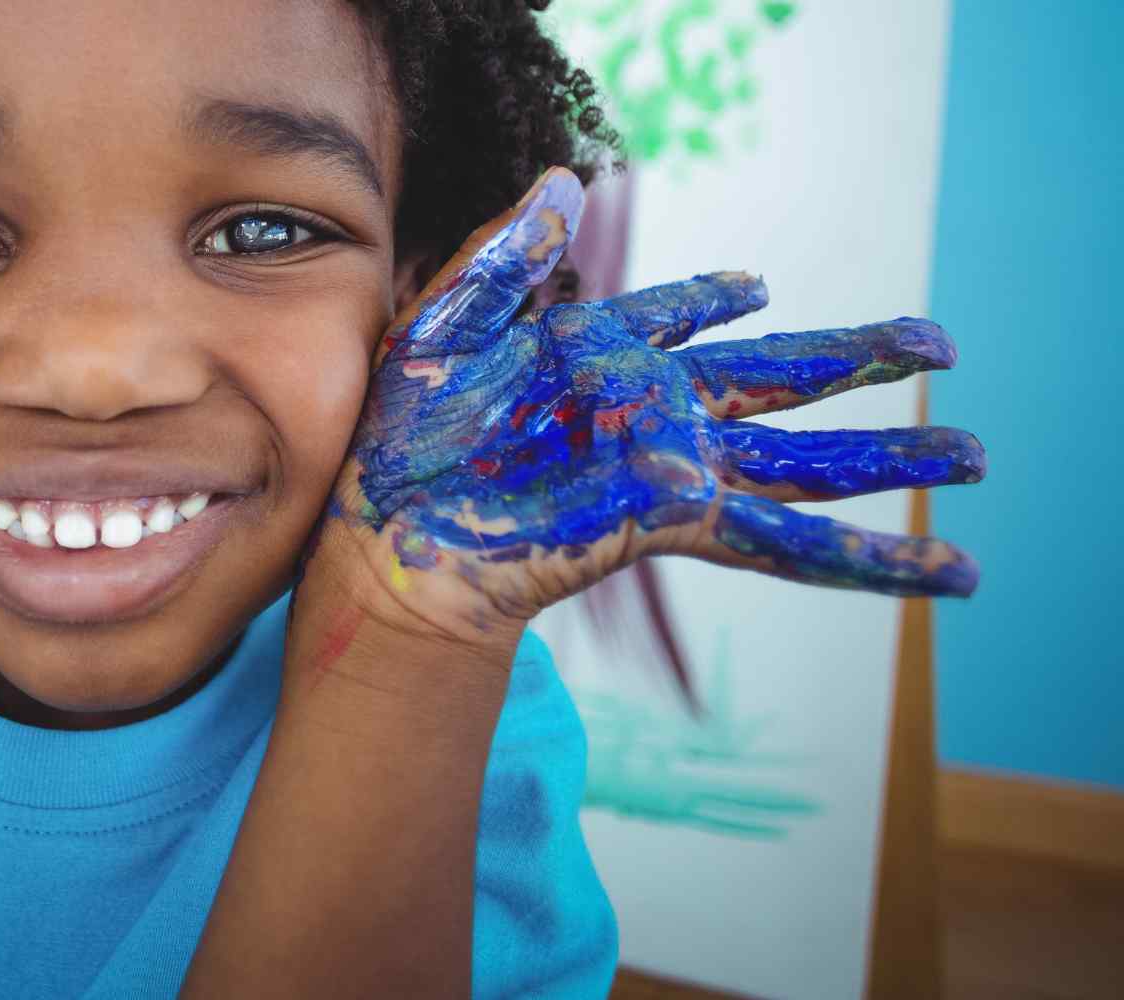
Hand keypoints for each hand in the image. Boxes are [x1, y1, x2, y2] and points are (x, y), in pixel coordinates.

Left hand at [319, 168, 981, 647]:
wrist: (391, 535)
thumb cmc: (397, 435)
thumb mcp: (440, 324)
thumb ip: (504, 256)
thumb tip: (561, 180)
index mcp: (599, 353)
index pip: (676, 316)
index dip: (712, 298)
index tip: (753, 286)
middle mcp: (652, 409)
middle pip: (781, 379)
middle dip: (859, 360)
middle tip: (938, 342)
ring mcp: (672, 466)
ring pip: (805, 464)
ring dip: (890, 460)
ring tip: (974, 453)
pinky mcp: (674, 519)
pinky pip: (781, 541)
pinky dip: (860, 558)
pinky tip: (933, 569)